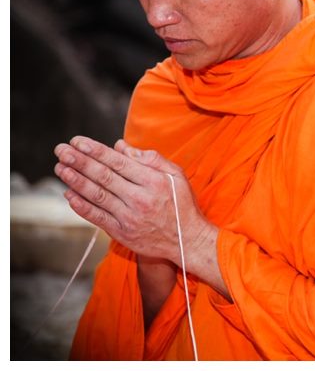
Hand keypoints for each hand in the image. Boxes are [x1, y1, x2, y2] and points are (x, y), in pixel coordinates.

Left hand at [53, 136, 208, 264]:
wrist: (186, 240)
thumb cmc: (181, 204)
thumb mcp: (176, 175)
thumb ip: (151, 158)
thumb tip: (120, 146)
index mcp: (153, 181)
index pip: (118, 162)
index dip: (95, 151)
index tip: (77, 141)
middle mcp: (140, 198)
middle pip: (103, 176)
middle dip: (79, 161)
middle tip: (60, 150)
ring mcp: (129, 217)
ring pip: (97, 195)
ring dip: (75, 181)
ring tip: (60, 167)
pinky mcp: (122, 233)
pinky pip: (97, 217)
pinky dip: (81, 206)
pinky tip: (68, 194)